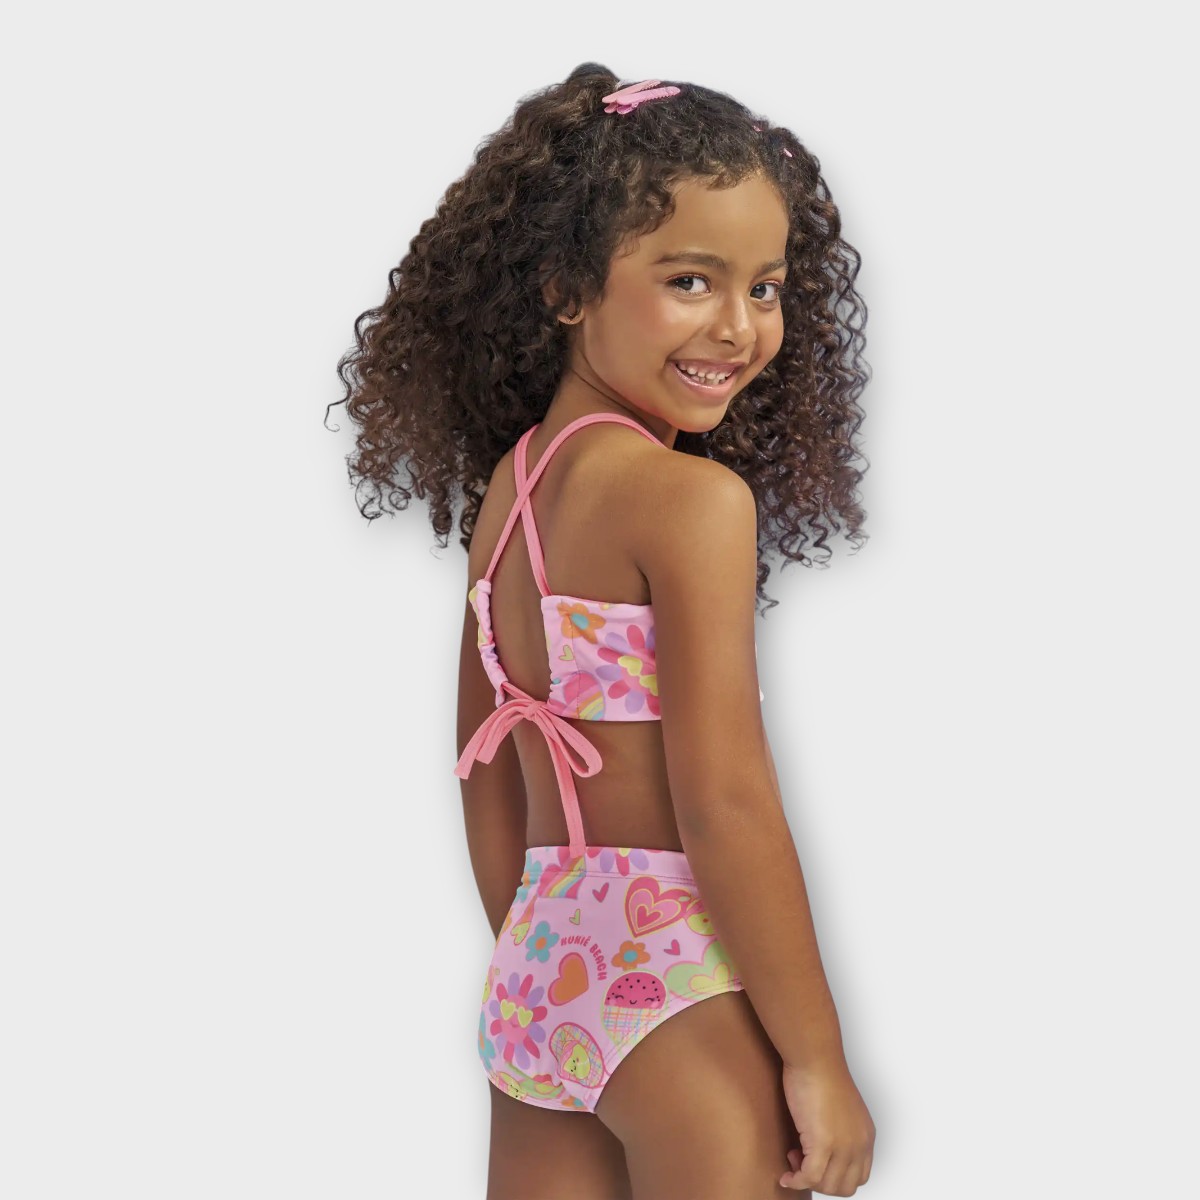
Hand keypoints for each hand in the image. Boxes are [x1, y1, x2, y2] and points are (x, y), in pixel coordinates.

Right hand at [778, 1057, 874, 1193]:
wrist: (814, 1057)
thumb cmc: (821, 1073)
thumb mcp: (841, 1109)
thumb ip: (840, 1130)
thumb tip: (822, 1148)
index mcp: (866, 1135)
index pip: (859, 1176)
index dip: (835, 1177)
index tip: (817, 1164)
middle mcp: (859, 1144)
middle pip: (844, 1186)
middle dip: (821, 1183)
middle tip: (802, 1164)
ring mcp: (843, 1146)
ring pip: (827, 1186)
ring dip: (807, 1181)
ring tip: (793, 1160)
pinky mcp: (823, 1143)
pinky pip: (810, 1177)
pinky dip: (796, 1180)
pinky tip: (786, 1174)